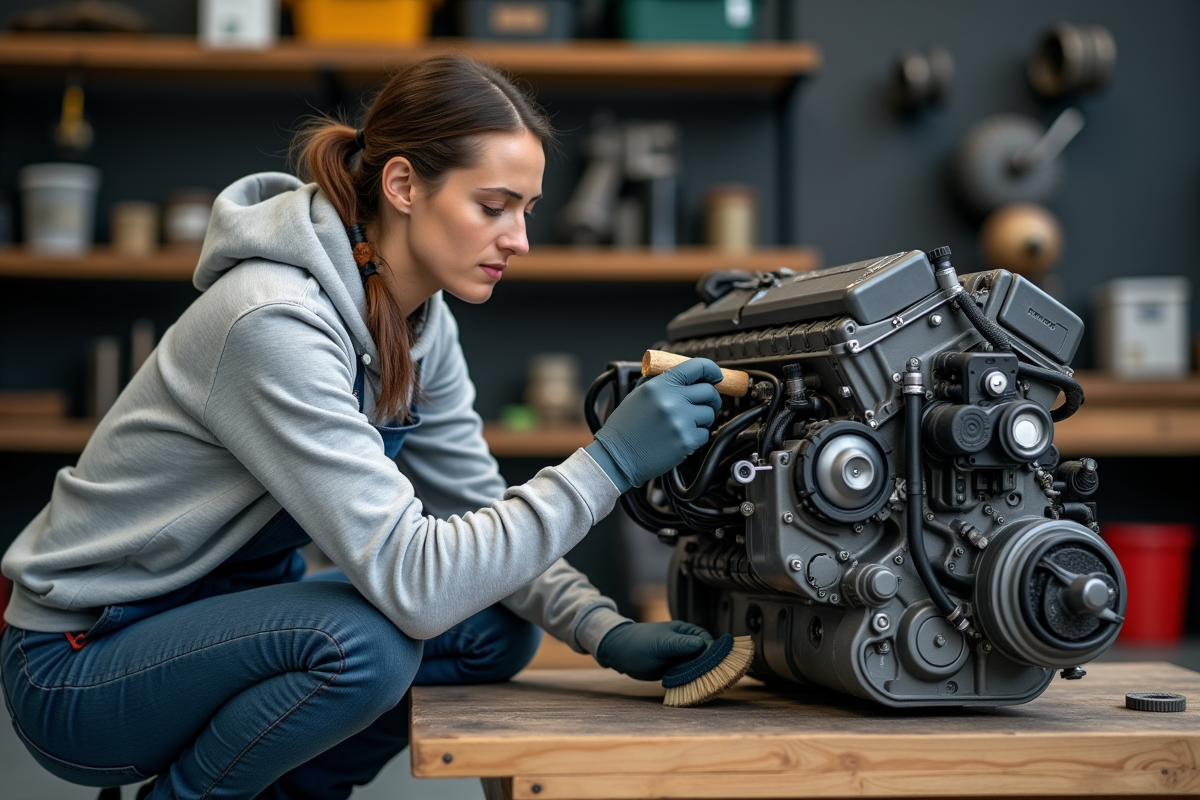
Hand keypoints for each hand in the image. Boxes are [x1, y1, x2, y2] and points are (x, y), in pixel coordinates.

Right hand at [586, 358, 722, 491]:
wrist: (617, 457)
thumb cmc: (625, 428)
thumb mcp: (638, 395)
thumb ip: (662, 382)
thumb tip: (687, 375)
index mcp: (659, 386)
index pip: (696, 367)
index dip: (711, 370)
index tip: (716, 376)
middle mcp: (671, 400)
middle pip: (709, 391)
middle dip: (711, 398)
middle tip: (705, 403)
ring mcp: (680, 421)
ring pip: (709, 414)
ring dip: (702, 419)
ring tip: (685, 424)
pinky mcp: (686, 441)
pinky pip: (705, 434)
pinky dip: (697, 436)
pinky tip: (680, 437)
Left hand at [594, 621, 713, 680]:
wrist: (619, 653)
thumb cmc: (638, 642)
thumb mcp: (660, 644)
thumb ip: (680, 644)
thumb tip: (702, 644)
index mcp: (687, 632)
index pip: (708, 643)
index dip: (714, 656)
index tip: (717, 668)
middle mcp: (687, 644)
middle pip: (706, 657)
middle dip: (709, 669)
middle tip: (712, 682)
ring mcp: (682, 658)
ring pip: (698, 669)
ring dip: (700, 677)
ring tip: (704, 688)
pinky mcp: (676, 669)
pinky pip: (688, 676)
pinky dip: (691, 682)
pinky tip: (693, 689)